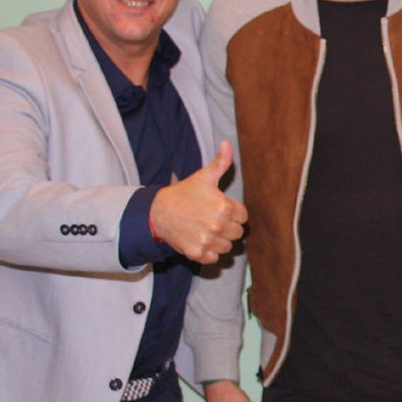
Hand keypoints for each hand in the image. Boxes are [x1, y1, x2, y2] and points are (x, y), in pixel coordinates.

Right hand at [149, 140, 246, 263]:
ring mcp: (207, 241)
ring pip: (228, 246)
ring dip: (220, 240)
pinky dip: (210, 252)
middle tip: (212, 219)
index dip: (233, 212)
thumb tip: (227, 143)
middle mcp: (218, 225)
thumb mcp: (203, 177)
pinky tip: (200, 240)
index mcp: (224, 206)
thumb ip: (220, 162)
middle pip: (238, 232)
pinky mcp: (198, 253)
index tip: (220, 208)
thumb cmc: (184, 194)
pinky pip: (214, 258)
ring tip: (206, 229)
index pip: (243, 216)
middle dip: (228, 226)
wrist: (158, 212)